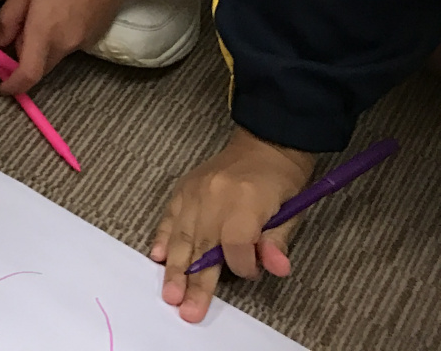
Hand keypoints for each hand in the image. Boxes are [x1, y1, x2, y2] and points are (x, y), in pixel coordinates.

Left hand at [0, 0, 129, 95]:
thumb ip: (10, 17)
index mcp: (45, 32)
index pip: (29, 75)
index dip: (14, 86)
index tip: (2, 87)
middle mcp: (65, 44)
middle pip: (39, 66)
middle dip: (22, 60)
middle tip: (12, 32)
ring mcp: (82, 42)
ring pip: (52, 55)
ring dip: (39, 45)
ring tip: (36, 11)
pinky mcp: (93, 36)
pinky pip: (66, 45)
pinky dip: (54, 37)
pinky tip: (57, 9)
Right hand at [150, 129, 313, 322]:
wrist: (264, 141)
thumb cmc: (283, 180)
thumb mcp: (292, 211)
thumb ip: (277, 241)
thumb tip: (276, 269)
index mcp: (245, 201)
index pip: (236, 245)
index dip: (242, 266)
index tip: (252, 271)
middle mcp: (214, 196)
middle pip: (202, 245)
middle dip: (194, 280)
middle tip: (186, 309)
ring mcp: (195, 191)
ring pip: (181, 235)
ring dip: (174, 267)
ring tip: (169, 293)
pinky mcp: (184, 188)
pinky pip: (170, 216)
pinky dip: (164, 237)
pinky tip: (158, 256)